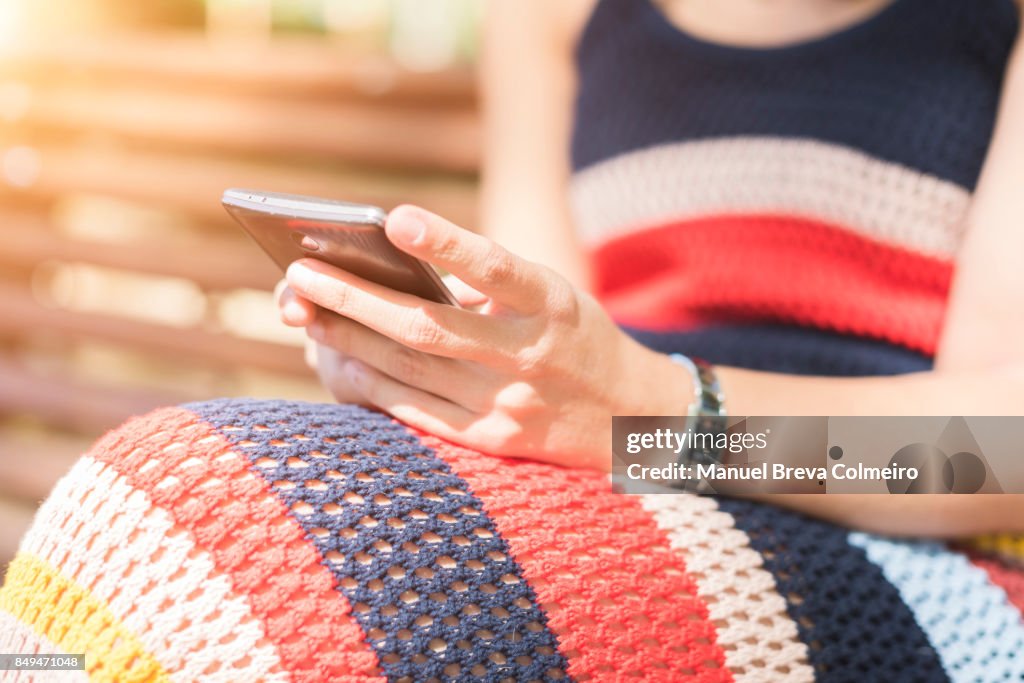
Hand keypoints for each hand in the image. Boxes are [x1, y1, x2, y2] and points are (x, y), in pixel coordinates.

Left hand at [280, 205, 691, 468]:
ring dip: (350, 340)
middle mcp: (530, 357)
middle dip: (358, 299)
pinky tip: (338, 361)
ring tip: (306, 311)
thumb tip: (394, 273)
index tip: (395, 218)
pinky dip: (372, 384)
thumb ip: (487, 284)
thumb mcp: (553, 295)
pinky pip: (417, 412)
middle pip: (429, 328)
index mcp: (552, 306)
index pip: (497, 269)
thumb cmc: (576, 337)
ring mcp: (508, 406)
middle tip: (302, 272)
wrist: (630, 416)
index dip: (447, 244)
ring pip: (411, 369)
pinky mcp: (491, 441)